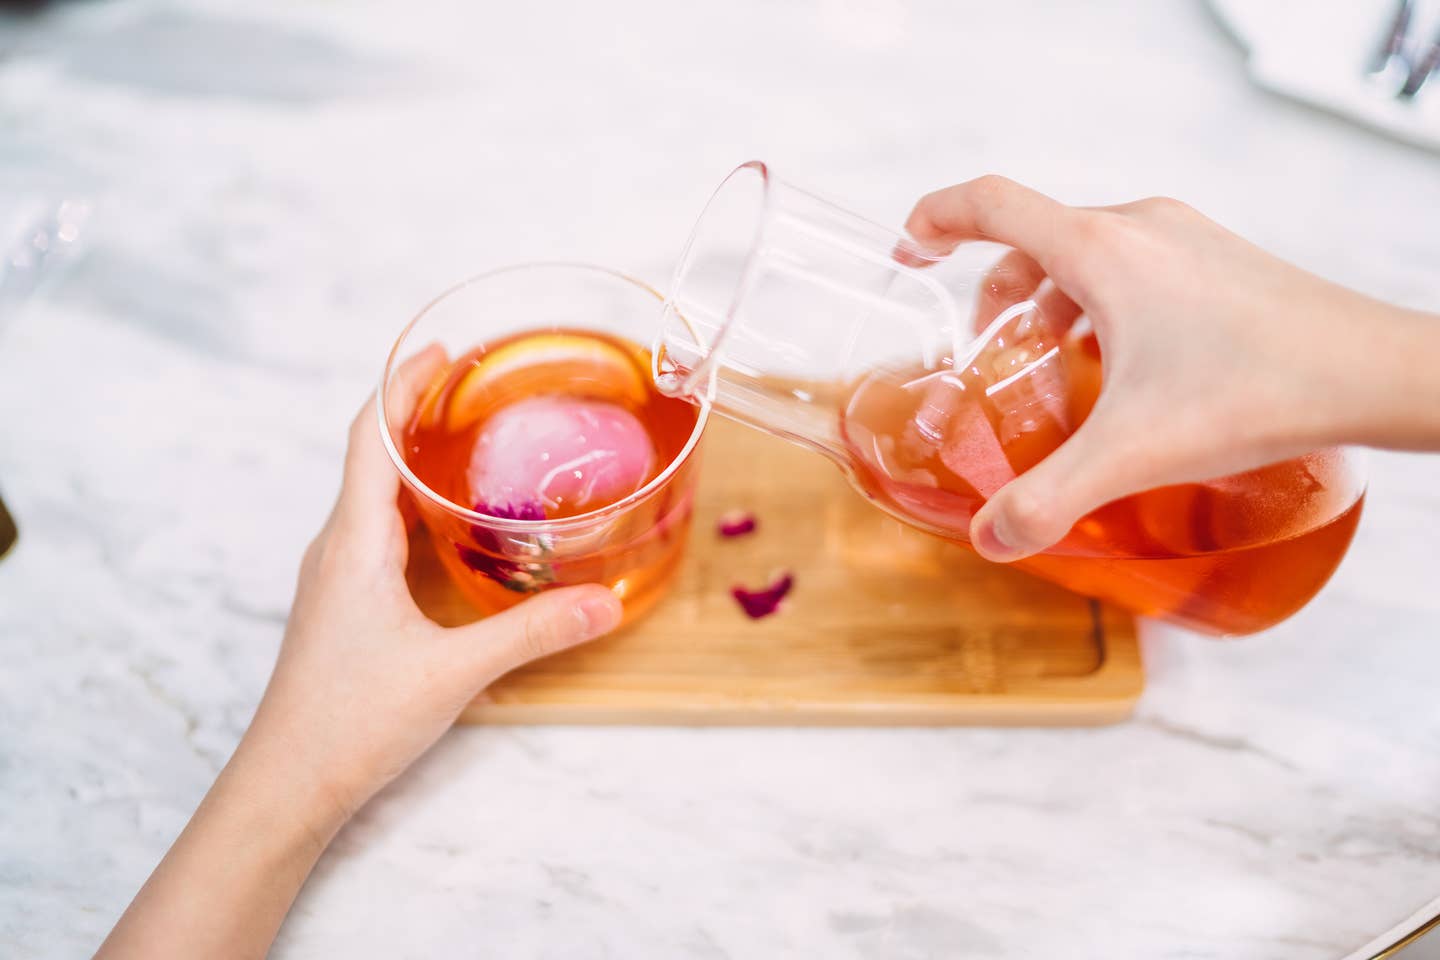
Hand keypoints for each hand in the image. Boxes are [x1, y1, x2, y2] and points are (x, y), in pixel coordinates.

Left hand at [98, 348, 622, 958]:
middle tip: (477, 389)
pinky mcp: (342, 604)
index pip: (369, 436)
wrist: (288, 783)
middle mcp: (336, 547)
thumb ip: (533, 631)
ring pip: (372, 495)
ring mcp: (334, 576)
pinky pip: (375, 530)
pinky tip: (452, 525)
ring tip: (473, 443)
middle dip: (417, 412)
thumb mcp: (455, 671)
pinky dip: (412, 505)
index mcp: (354, 541)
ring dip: (414, 459)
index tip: (443, 351)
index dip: (402, 385)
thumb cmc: (351, 721)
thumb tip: (604, 604)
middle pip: (370, 455)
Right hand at [904, 176, 1439, 560]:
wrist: (1371, 374)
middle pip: (1036, 236)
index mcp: (1100, 250)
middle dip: (997, 291)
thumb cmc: (1256, 390)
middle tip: (992, 350)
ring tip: (1055, 365)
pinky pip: (1135, 265)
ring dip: (1052, 298)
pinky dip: (1103, 302)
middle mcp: (1139, 228)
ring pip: (1088, 250)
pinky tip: (1126, 366)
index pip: (991, 204)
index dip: (935, 219)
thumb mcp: (1132, 451)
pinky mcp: (1218, 260)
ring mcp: (1185, 239)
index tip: (908, 251)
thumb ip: (1048, 497)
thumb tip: (990, 538)